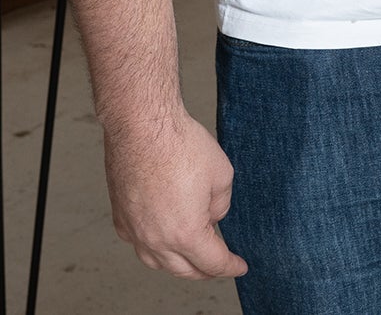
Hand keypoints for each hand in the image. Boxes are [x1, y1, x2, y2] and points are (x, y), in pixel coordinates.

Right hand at [103, 110, 247, 279]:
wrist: (142, 128)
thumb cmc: (180, 146)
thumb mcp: (222, 176)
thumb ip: (221, 205)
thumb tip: (212, 216)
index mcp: (185, 233)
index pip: (212, 263)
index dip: (230, 266)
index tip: (240, 266)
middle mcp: (155, 239)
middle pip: (184, 270)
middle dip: (205, 271)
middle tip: (220, 266)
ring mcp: (134, 230)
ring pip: (158, 262)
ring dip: (178, 264)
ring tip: (194, 259)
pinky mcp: (120, 218)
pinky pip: (139, 244)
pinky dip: (155, 248)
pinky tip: (165, 240)